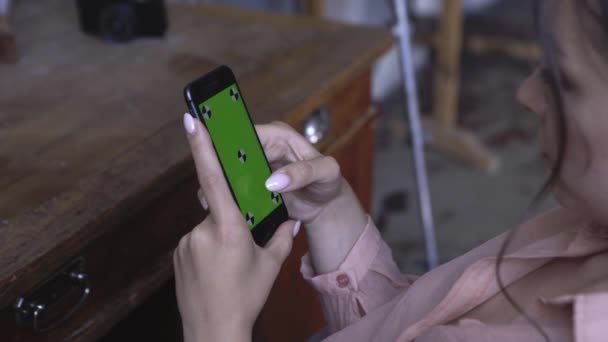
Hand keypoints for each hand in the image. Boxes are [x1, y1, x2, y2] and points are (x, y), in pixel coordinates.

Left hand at [174, 113, 299, 341]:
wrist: (214, 332)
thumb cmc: (246, 299)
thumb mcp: (272, 265)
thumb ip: (282, 236)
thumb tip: (289, 220)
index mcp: (229, 229)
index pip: (213, 178)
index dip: (202, 146)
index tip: (192, 120)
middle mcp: (203, 231)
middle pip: (219, 206)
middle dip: (233, 219)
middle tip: (241, 251)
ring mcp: (187, 243)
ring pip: (209, 224)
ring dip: (221, 236)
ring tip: (229, 267)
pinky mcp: (178, 253)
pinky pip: (197, 239)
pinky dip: (209, 247)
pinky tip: (217, 270)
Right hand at [195, 121, 355, 224]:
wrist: (325, 204)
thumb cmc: (328, 182)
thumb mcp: (326, 173)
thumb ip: (303, 173)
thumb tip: (274, 181)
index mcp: (278, 135)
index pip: (246, 133)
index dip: (229, 144)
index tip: (215, 159)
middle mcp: (262, 147)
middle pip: (231, 152)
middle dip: (218, 167)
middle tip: (207, 186)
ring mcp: (254, 166)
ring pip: (227, 171)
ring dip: (218, 184)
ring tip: (209, 202)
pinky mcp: (251, 183)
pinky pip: (233, 187)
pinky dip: (226, 197)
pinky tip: (219, 209)